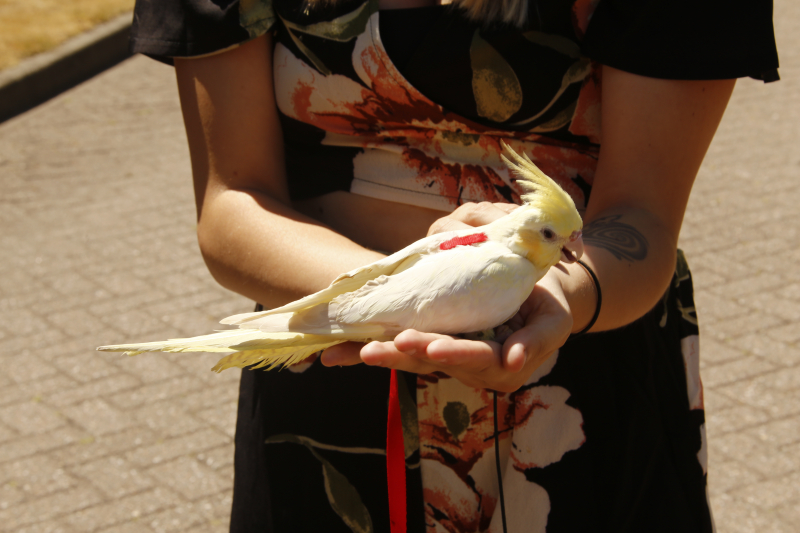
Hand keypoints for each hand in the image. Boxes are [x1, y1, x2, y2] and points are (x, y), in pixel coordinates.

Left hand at [320, 200, 570, 391]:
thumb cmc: (547, 308)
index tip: (432, 348)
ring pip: (410, 358)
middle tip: (373, 351)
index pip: (473, 357)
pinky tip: (341, 351)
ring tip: (347, 353)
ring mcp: (447, 356)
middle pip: (432, 362)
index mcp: (498, 364)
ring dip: (379, 355)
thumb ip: (535, 341)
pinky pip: (401, 347)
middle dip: (402, 357)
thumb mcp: (553, 322)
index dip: (452, 353)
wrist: (537, 300)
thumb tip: (513, 361)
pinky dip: (372, 346)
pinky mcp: (431, 343)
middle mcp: (468, 366)